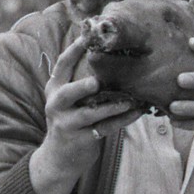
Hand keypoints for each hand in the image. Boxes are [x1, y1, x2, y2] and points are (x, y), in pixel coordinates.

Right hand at [29, 39, 138, 193]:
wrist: (61, 158)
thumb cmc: (72, 121)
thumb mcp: (70, 100)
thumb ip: (83, 82)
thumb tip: (112, 55)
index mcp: (55, 89)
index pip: (62, 65)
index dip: (74, 50)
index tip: (89, 35)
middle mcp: (57, 105)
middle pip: (67, 93)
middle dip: (81, 87)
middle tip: (97, 81)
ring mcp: (67, 124)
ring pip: (91, 113)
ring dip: (113, 106)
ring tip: (132, 99)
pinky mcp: (81, 139)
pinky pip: (106, 128)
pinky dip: (123, 120)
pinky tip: (138, 111)